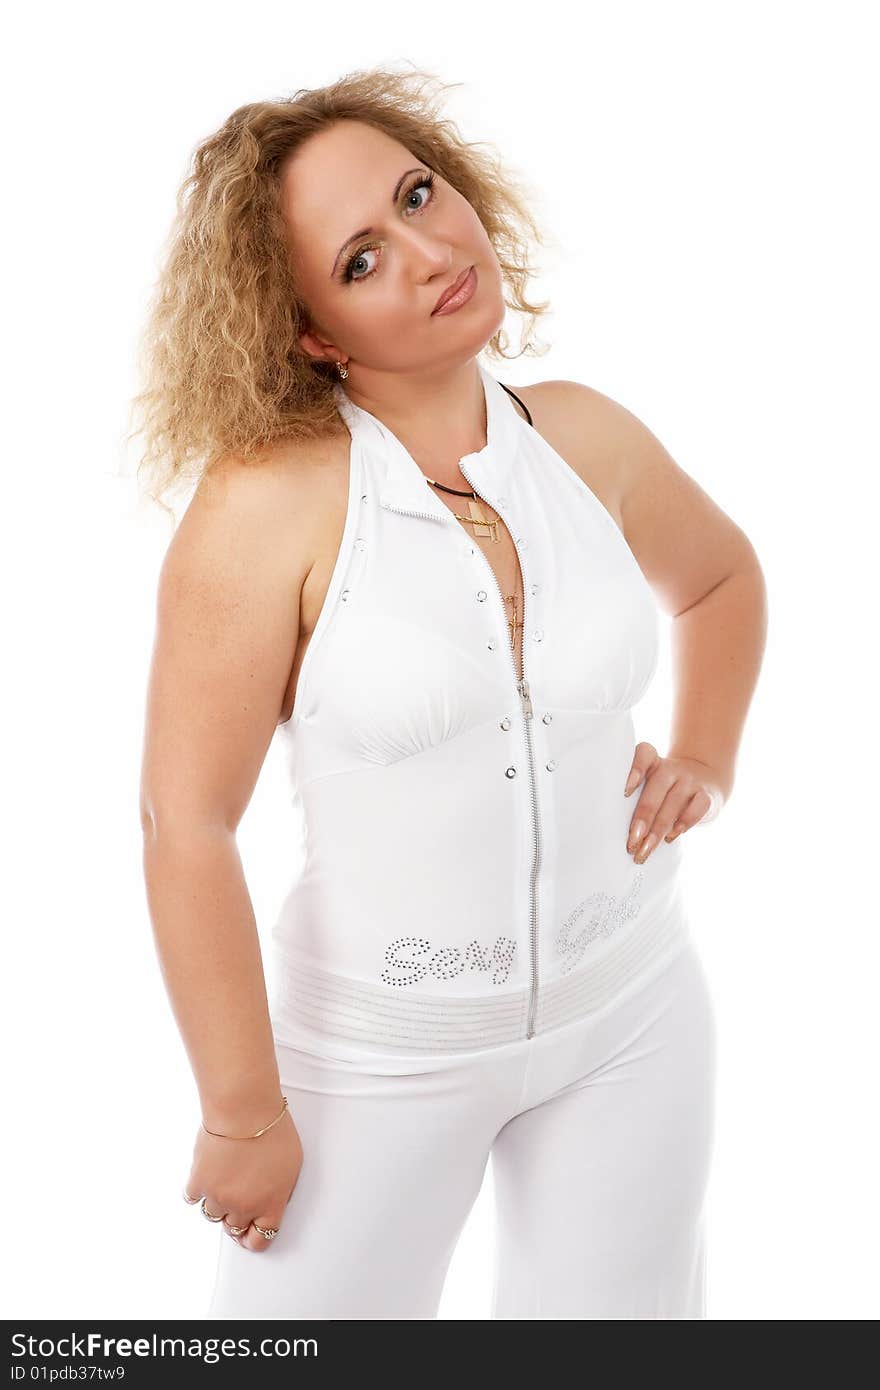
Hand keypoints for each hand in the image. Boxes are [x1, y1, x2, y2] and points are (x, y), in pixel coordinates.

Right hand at [183, 1103, 303, 1252]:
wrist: (244, 1111)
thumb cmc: (272, 1129)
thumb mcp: (294, 1163)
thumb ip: (282, 1188)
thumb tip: (274, 1196)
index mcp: (270, 1205)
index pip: (261, 1240)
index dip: (254, 1239)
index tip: (249, 1236)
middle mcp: (243, 1207)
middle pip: (234, 1228)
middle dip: (236, 1217)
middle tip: (236, 1199)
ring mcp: (218, 1197)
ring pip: (212, 1215)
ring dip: (217, 1203)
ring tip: (222, 1182)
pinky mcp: (198, 1182)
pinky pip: (192, 1197)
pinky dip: (197, 1189)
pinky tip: (205, 1175)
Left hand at [624, 742, 724, 862]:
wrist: (708, 781)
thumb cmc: (669, 792)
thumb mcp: (654, 787)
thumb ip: (640, 801)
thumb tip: (628, 836)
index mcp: (653, 764)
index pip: (644, 754)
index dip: (635, 769)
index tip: (626, 792)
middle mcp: (671, 769)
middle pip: (655, 789)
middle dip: (642, 819)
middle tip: (632, 843)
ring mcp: (691, 780)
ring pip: (674, 802)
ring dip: (658, 830)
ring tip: (647, 849)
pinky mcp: (707, 795)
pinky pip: (698, 806)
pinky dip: (685, 821)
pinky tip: (672, 836)